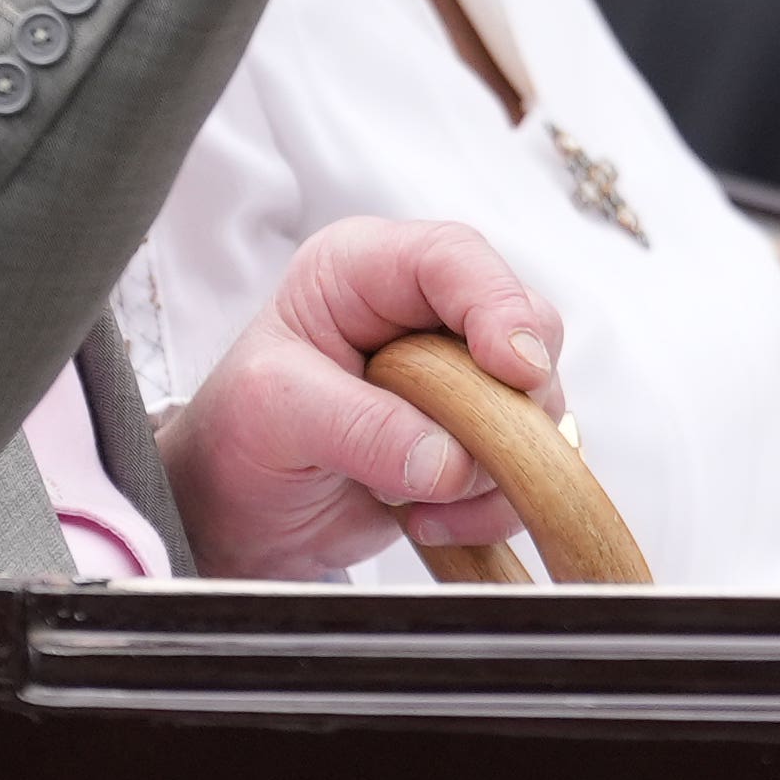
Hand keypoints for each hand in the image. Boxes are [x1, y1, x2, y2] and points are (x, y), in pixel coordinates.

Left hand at [152, 216, 562, 579]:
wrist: (242, 509)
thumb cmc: (241, 434)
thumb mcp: (275, 414)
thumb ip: (359, 427)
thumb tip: (450, 462)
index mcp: (364, 270)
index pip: (453, 258)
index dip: (497, 305)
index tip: (516, 370)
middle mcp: (423, 311)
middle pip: (525, 326)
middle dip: (507, 403)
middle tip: (463, 460)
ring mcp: (459, 375)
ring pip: (539, 403)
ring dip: (494, 467)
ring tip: (412, 501)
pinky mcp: (478, 435)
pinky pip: (529, 464)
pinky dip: (492, 505)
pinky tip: (427, 521)